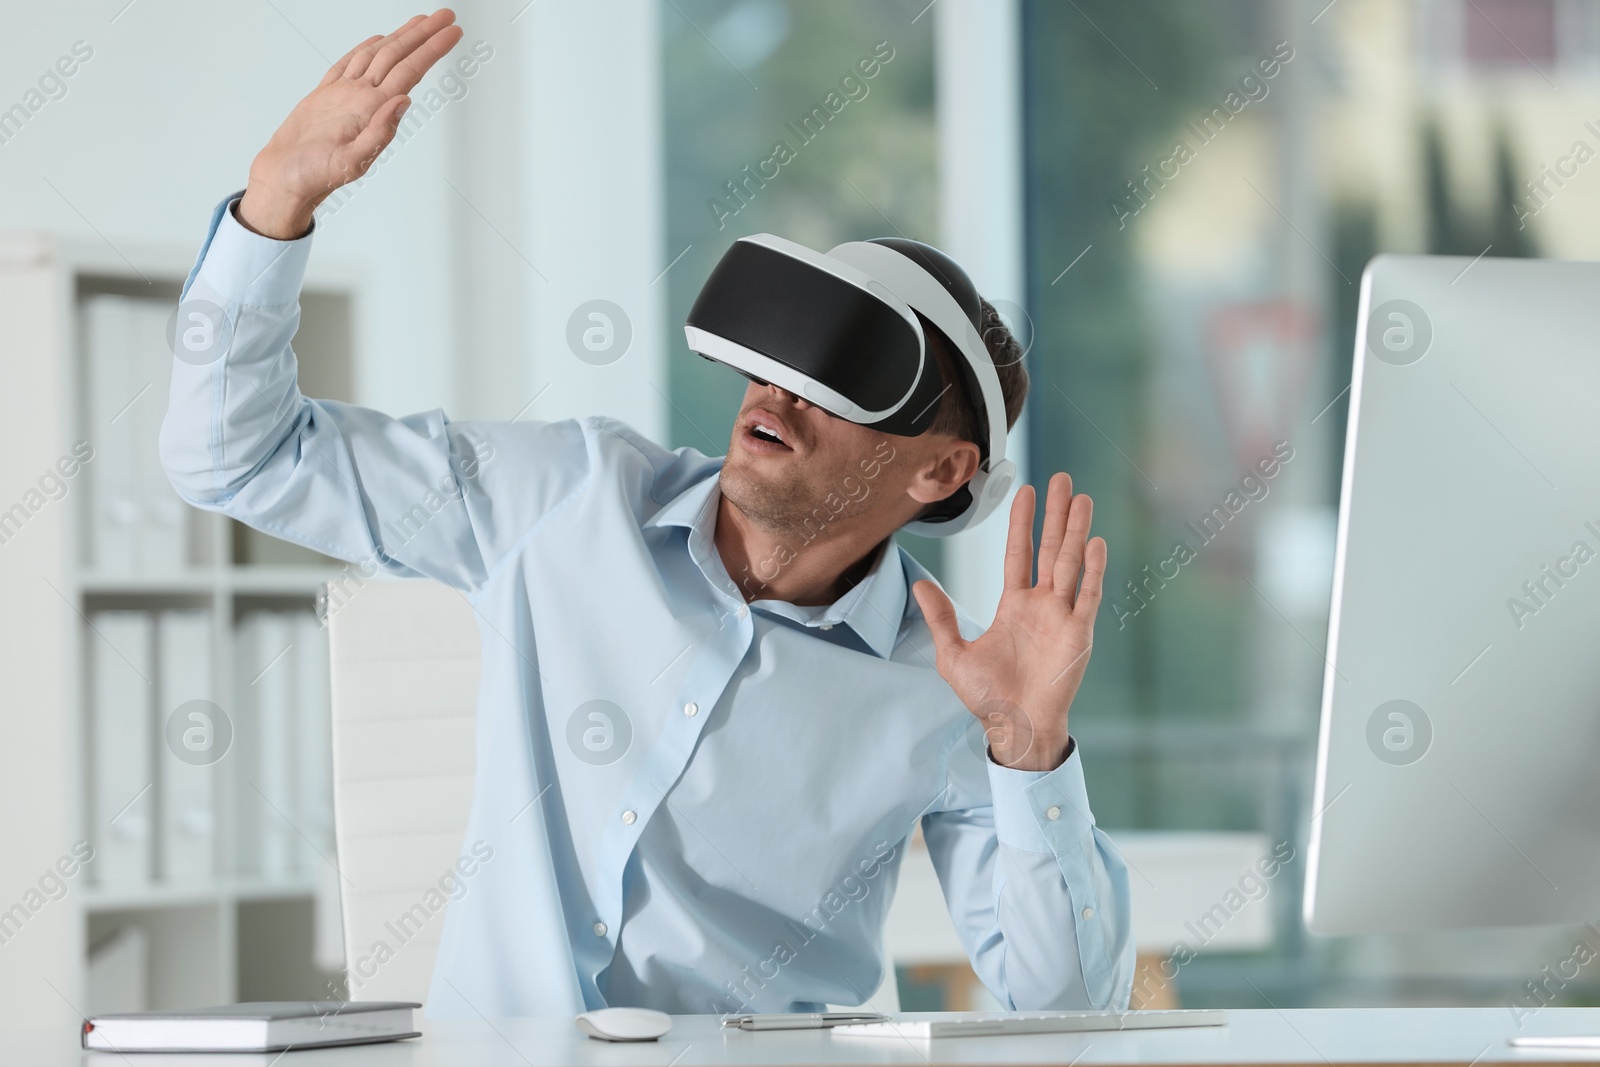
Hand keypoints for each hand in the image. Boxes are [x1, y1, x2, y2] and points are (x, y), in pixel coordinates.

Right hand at [236, 9, 463, 238]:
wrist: (283, 180)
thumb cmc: (313, 177)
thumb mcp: (350, 162)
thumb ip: (378, 133)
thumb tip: (403, 101)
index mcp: (372, 110)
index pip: (409, 71)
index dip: (431, 49)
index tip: (452, 31)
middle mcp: (364, 99)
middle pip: (399, 57)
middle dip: (423, 35)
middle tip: (445, 14)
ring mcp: (345, 96)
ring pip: (377, 57)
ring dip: (400, 38)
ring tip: (419, 22)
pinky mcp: (325, 97)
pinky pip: (347, 66)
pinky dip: (362, 50)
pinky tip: (376, 41)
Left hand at [912, 473, 1105, 770]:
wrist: (1014, 727)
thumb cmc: (988, 698)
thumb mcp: (954, 655)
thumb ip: (941, 618)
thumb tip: (920, 586)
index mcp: (1014, 606)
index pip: (1018, 553)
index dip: (1022, 522)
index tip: (1026, 491)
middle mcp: (1041, 605)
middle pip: (1050, 548)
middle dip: (1057, 514)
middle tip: (1063, 479)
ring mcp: (1062, 617)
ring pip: (1071, 563)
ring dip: (1076, 531)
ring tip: (1082, 499)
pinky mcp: (1077, 633)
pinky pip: (1086, 596)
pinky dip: (1092, 570)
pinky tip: (1094, 543)